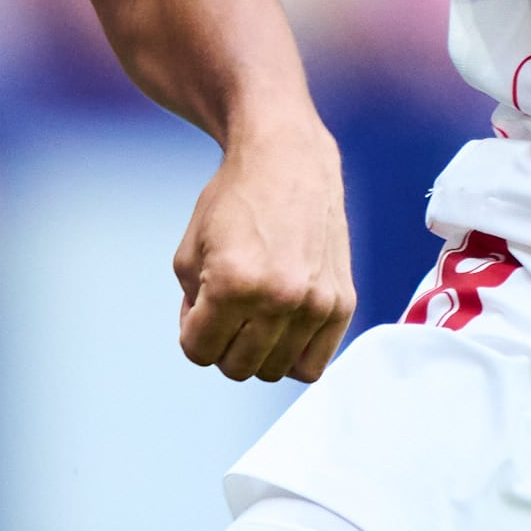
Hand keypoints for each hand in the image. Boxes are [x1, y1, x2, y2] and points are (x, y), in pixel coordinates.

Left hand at [173, 122, 351, 382]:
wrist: (286, 159)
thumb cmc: (232, 202)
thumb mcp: (188, 254)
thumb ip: (191, 309)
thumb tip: (209, 347)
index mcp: (233, 285)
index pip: (199, 352)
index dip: (192, 332)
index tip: (200, 305)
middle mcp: (278, 299)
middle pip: (236, 368)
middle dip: (222, 344)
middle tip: (227, 310)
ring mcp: (315, 304)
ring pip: (273, 371)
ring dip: (256, 350)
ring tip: (255, 314)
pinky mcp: (342, 303)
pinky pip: (313, 364)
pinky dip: (291, 356)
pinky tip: (282, 327)